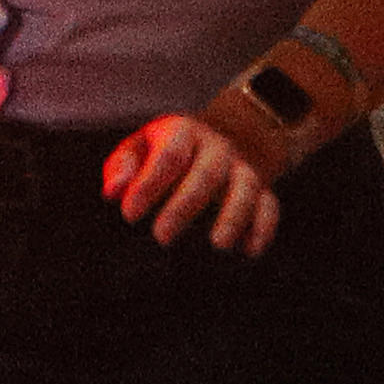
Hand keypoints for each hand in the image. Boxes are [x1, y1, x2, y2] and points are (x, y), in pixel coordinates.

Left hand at [104, 96, 288, 255]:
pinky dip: (263, 227)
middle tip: (162, 237)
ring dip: (233, 216)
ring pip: (245, 188)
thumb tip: (114, 192)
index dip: (149, 184)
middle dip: (185, 206)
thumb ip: (122, 167)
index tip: (129, 214)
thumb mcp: (140, 147)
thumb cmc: (168, 150)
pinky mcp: (262, 190)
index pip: (168, 156)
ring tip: (218, 245)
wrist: (224, 136)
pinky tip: (250, 250)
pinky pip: (269, 206)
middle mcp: (217, 148)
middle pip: (207, 174)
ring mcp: (243, 168)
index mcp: (183, 133)